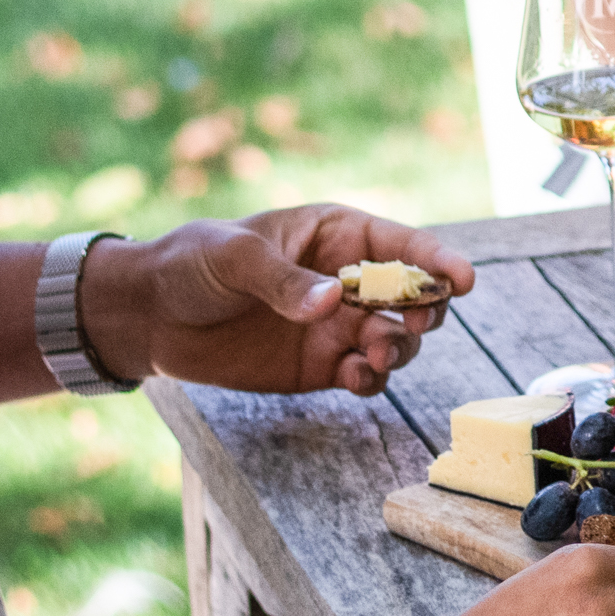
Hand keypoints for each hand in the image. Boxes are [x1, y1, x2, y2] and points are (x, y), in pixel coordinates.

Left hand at [86, 206, 469, 398]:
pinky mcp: (321, 366)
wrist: (151, 316)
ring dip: (398, 348)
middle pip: (412, 296)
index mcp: (337, 236)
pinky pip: (366, 375)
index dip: (437, 260)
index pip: (402, 244)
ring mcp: (337, 326)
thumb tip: (332, 303)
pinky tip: (355, 378)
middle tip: (410, 325)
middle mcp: (348, 281)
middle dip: (423, 310)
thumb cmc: (193, 264)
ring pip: (396, 339)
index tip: (462, 281)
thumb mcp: (235, 258)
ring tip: (373, 354)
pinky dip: (372, 379)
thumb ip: (285, 280)